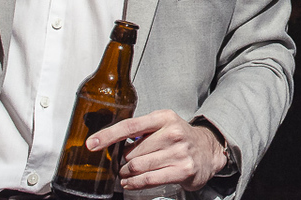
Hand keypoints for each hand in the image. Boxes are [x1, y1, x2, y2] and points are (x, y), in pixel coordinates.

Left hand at [88, 110, 225, 190]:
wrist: (208, 150)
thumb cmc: (179, 138)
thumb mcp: (164, 125)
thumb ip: (142, 130)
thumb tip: (110, 140)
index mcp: (165, 117)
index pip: (131, 126)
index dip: (108, 135)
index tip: (91, 143)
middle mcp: (173, 133)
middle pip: (132, 152)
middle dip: (123, 160)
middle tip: (124, 163)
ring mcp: (178, 152)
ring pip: (137, 167)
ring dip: (126, 174)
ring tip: (125, 174)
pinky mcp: (182, 170)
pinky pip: (148, 179)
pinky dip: (134, 183)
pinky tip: (129, 183)